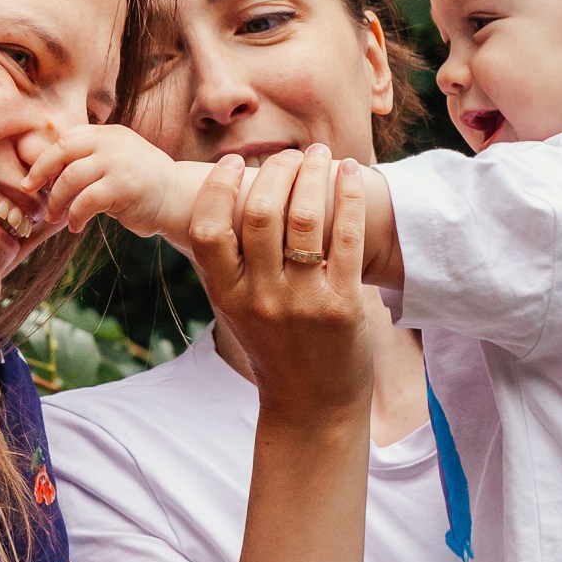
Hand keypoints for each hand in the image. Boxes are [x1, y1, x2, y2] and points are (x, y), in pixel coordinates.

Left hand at [20, 124, 188, 239]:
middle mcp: (113, 142)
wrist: (178, 200)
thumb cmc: (141, 188)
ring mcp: (120, 162)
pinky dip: (75, 216)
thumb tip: (45, 173)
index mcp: (109, 134)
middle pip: (63, 150)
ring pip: (70, 178)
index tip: (32, 179)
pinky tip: (75, 226)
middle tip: (30, 191)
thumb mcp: (115, 164)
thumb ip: (89, 161)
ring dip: (56, 201)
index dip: (45, 158)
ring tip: (54, 217)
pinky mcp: (124, 186)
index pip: (67, 138)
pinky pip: (86, 201)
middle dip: (41, 173)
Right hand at [192, 144, 374, 424]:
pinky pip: (346, 240)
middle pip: (260, 213)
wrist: (311, 407)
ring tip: (320, 154)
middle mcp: (260, 298)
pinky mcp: (342, 307)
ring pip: (305, 219)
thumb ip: (228, 264)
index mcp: (227, 295)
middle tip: (290, 155)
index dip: (218, 188)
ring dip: (313, 175)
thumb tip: (220, 201)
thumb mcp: (236, 310)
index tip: (232, 163)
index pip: (210, 229)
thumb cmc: (274, 349)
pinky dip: (350, 199)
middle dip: (276, 170)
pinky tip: (351, 175)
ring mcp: (302, 303)